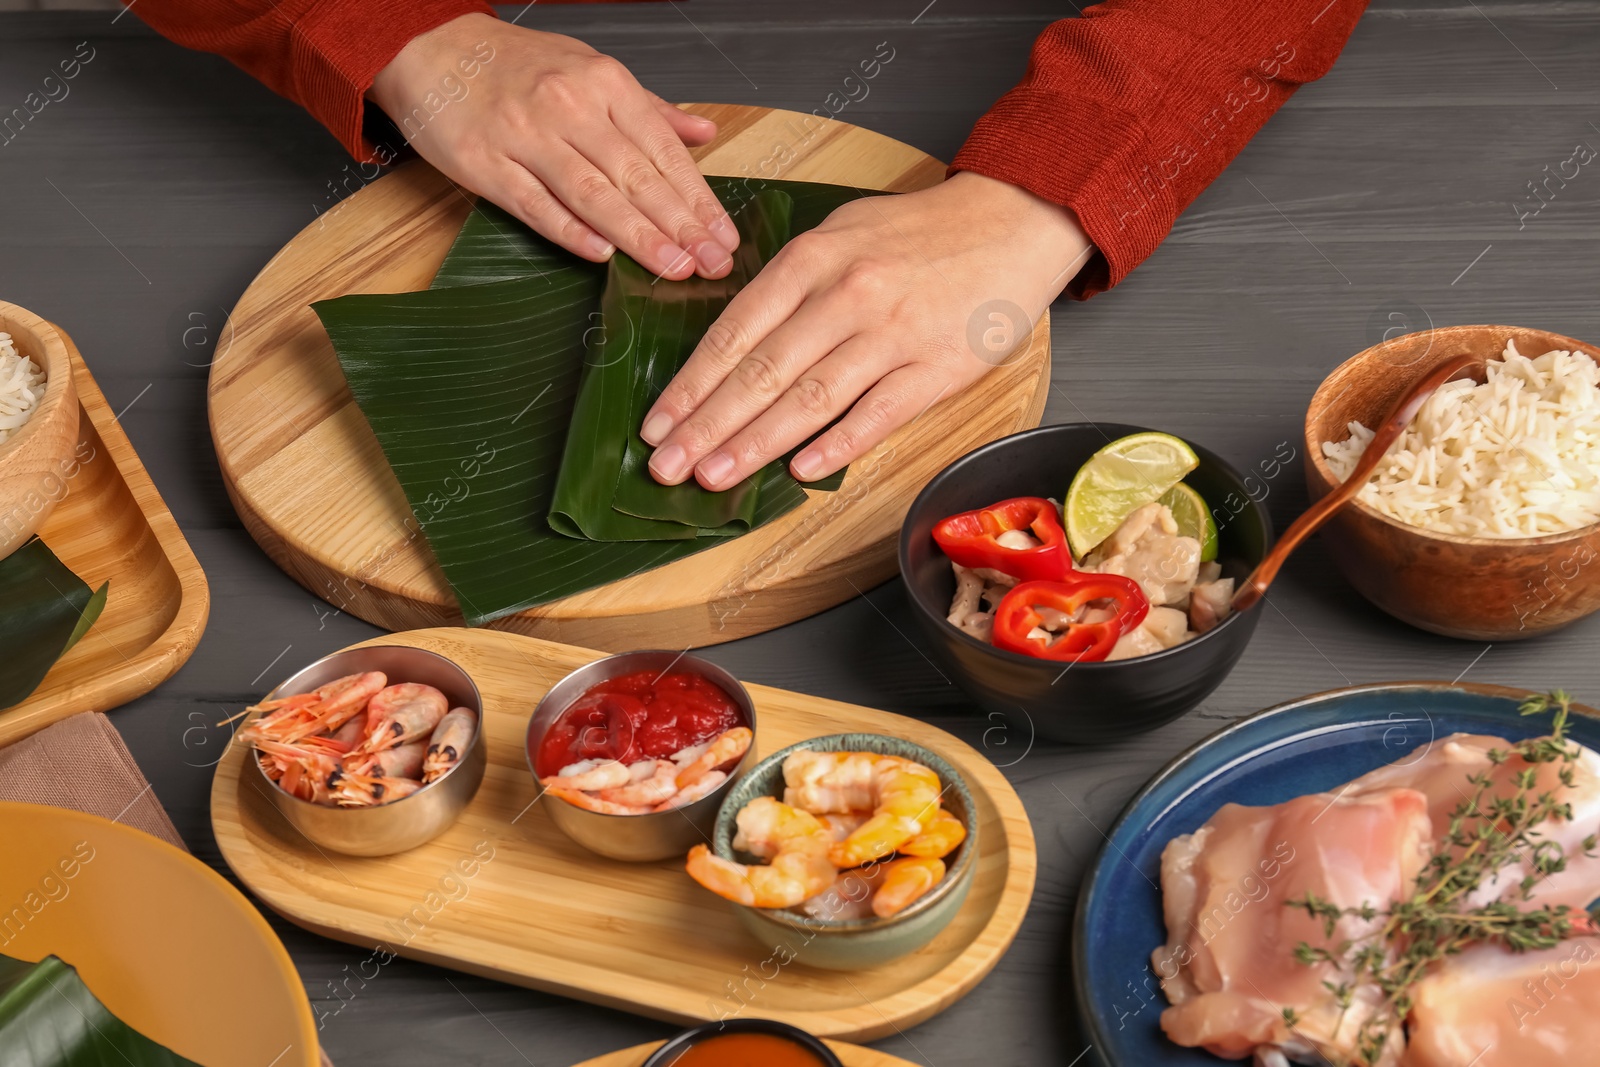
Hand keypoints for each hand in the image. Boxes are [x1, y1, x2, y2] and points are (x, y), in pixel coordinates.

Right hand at [369, 13, 737, 279]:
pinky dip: (571, 231)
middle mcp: (568, 107)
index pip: (663, 150)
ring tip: (673, 267)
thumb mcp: (590, 69)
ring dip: (637, 235)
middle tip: (711, 263)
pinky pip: (537, 205)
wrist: (433, 49)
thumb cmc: (518, 65)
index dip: (698, 198)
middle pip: (635, 175)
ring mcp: (526, 136)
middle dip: (680, 225)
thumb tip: (704, 133)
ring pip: (592, 193)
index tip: (723, 236)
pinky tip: (603, 255)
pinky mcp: (487, 165)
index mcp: (603, 83)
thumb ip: (650, 109)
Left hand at [640, 171, 1094, 487]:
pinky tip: (801, 471)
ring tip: (714, 477)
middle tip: (666, 466)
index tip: (657, 424)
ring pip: (810, 397)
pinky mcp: (938, 367)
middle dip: (706, 425)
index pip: (735, 332)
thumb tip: (736, 341)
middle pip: (762, 371)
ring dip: (755, 443)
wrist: (1012, 222)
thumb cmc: (920, 233)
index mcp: (813, 260)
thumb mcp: (842, 234)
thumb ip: (790, 284)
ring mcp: (893, 333)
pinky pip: (878, 412)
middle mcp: (846, 295)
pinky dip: (837, 443)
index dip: (691, 384)